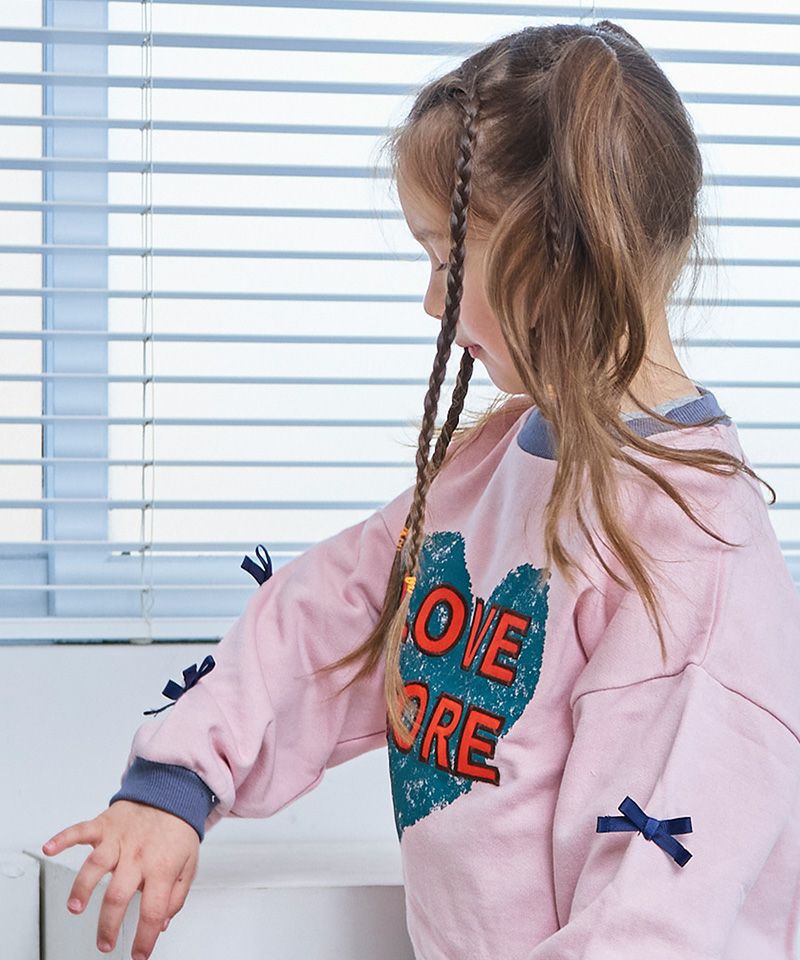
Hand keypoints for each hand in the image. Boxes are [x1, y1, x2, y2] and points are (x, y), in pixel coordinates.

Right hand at [42, 800, 199, 959]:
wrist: (172, 791)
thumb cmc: (178, 829)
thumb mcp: (189, 864)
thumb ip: (177, 895)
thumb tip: (163, 922)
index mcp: (162, 867)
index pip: (153, 910)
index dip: (145, 937)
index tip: (139, 954)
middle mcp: (138, 855)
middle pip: (118, 894)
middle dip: (108, 925)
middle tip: (104, 943)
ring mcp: (119, 839)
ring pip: (96, 865)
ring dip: (82, 888)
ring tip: (76, 908)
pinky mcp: (104, 825)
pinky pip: (81, 830)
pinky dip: (63, 838)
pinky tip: (50, 849)